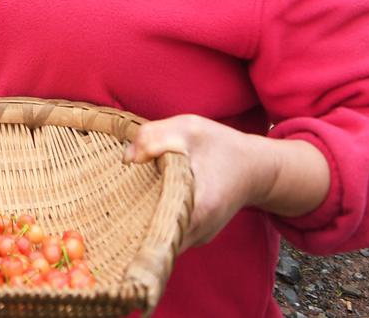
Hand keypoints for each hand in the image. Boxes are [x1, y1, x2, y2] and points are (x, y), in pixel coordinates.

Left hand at [124, 114, 273, 249]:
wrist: (255, 169)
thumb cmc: (223, 147)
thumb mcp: (190, 129)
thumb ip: (155, 136)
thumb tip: (126, 158)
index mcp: (201, 206)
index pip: (159, 226)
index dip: (133, 216)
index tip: (115, 201)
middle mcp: (200, 231)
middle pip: (154, 236)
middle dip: (131, 220)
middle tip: (112, 198)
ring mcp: (199, 237)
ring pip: (160, 238)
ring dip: (143, 219)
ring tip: (128, 196)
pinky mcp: (196, 235)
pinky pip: (168, 233)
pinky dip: (155, 219)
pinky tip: (145, 201)